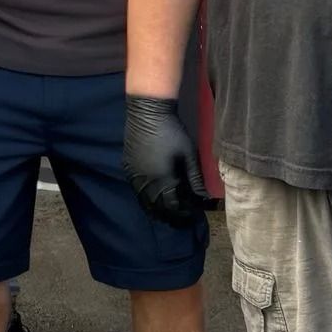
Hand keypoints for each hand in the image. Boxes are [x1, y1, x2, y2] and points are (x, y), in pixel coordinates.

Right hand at [123, 95, 209, 226]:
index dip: (182, 213)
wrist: (147, 112)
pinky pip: (135, 190)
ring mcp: (134, 174)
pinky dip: (144, 198)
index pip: (172, 206)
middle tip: (181, 219)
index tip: (192, 215)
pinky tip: (152, 198)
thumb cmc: (172, 131)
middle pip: (155, 208)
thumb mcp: (189, 154)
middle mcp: (145, 181)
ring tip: (166, 214)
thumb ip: (195, 178)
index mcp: (162, 179)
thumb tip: (203, 197)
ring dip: (155, 209)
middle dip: (169, 216)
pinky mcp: (128, 167)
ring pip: (142, 201)